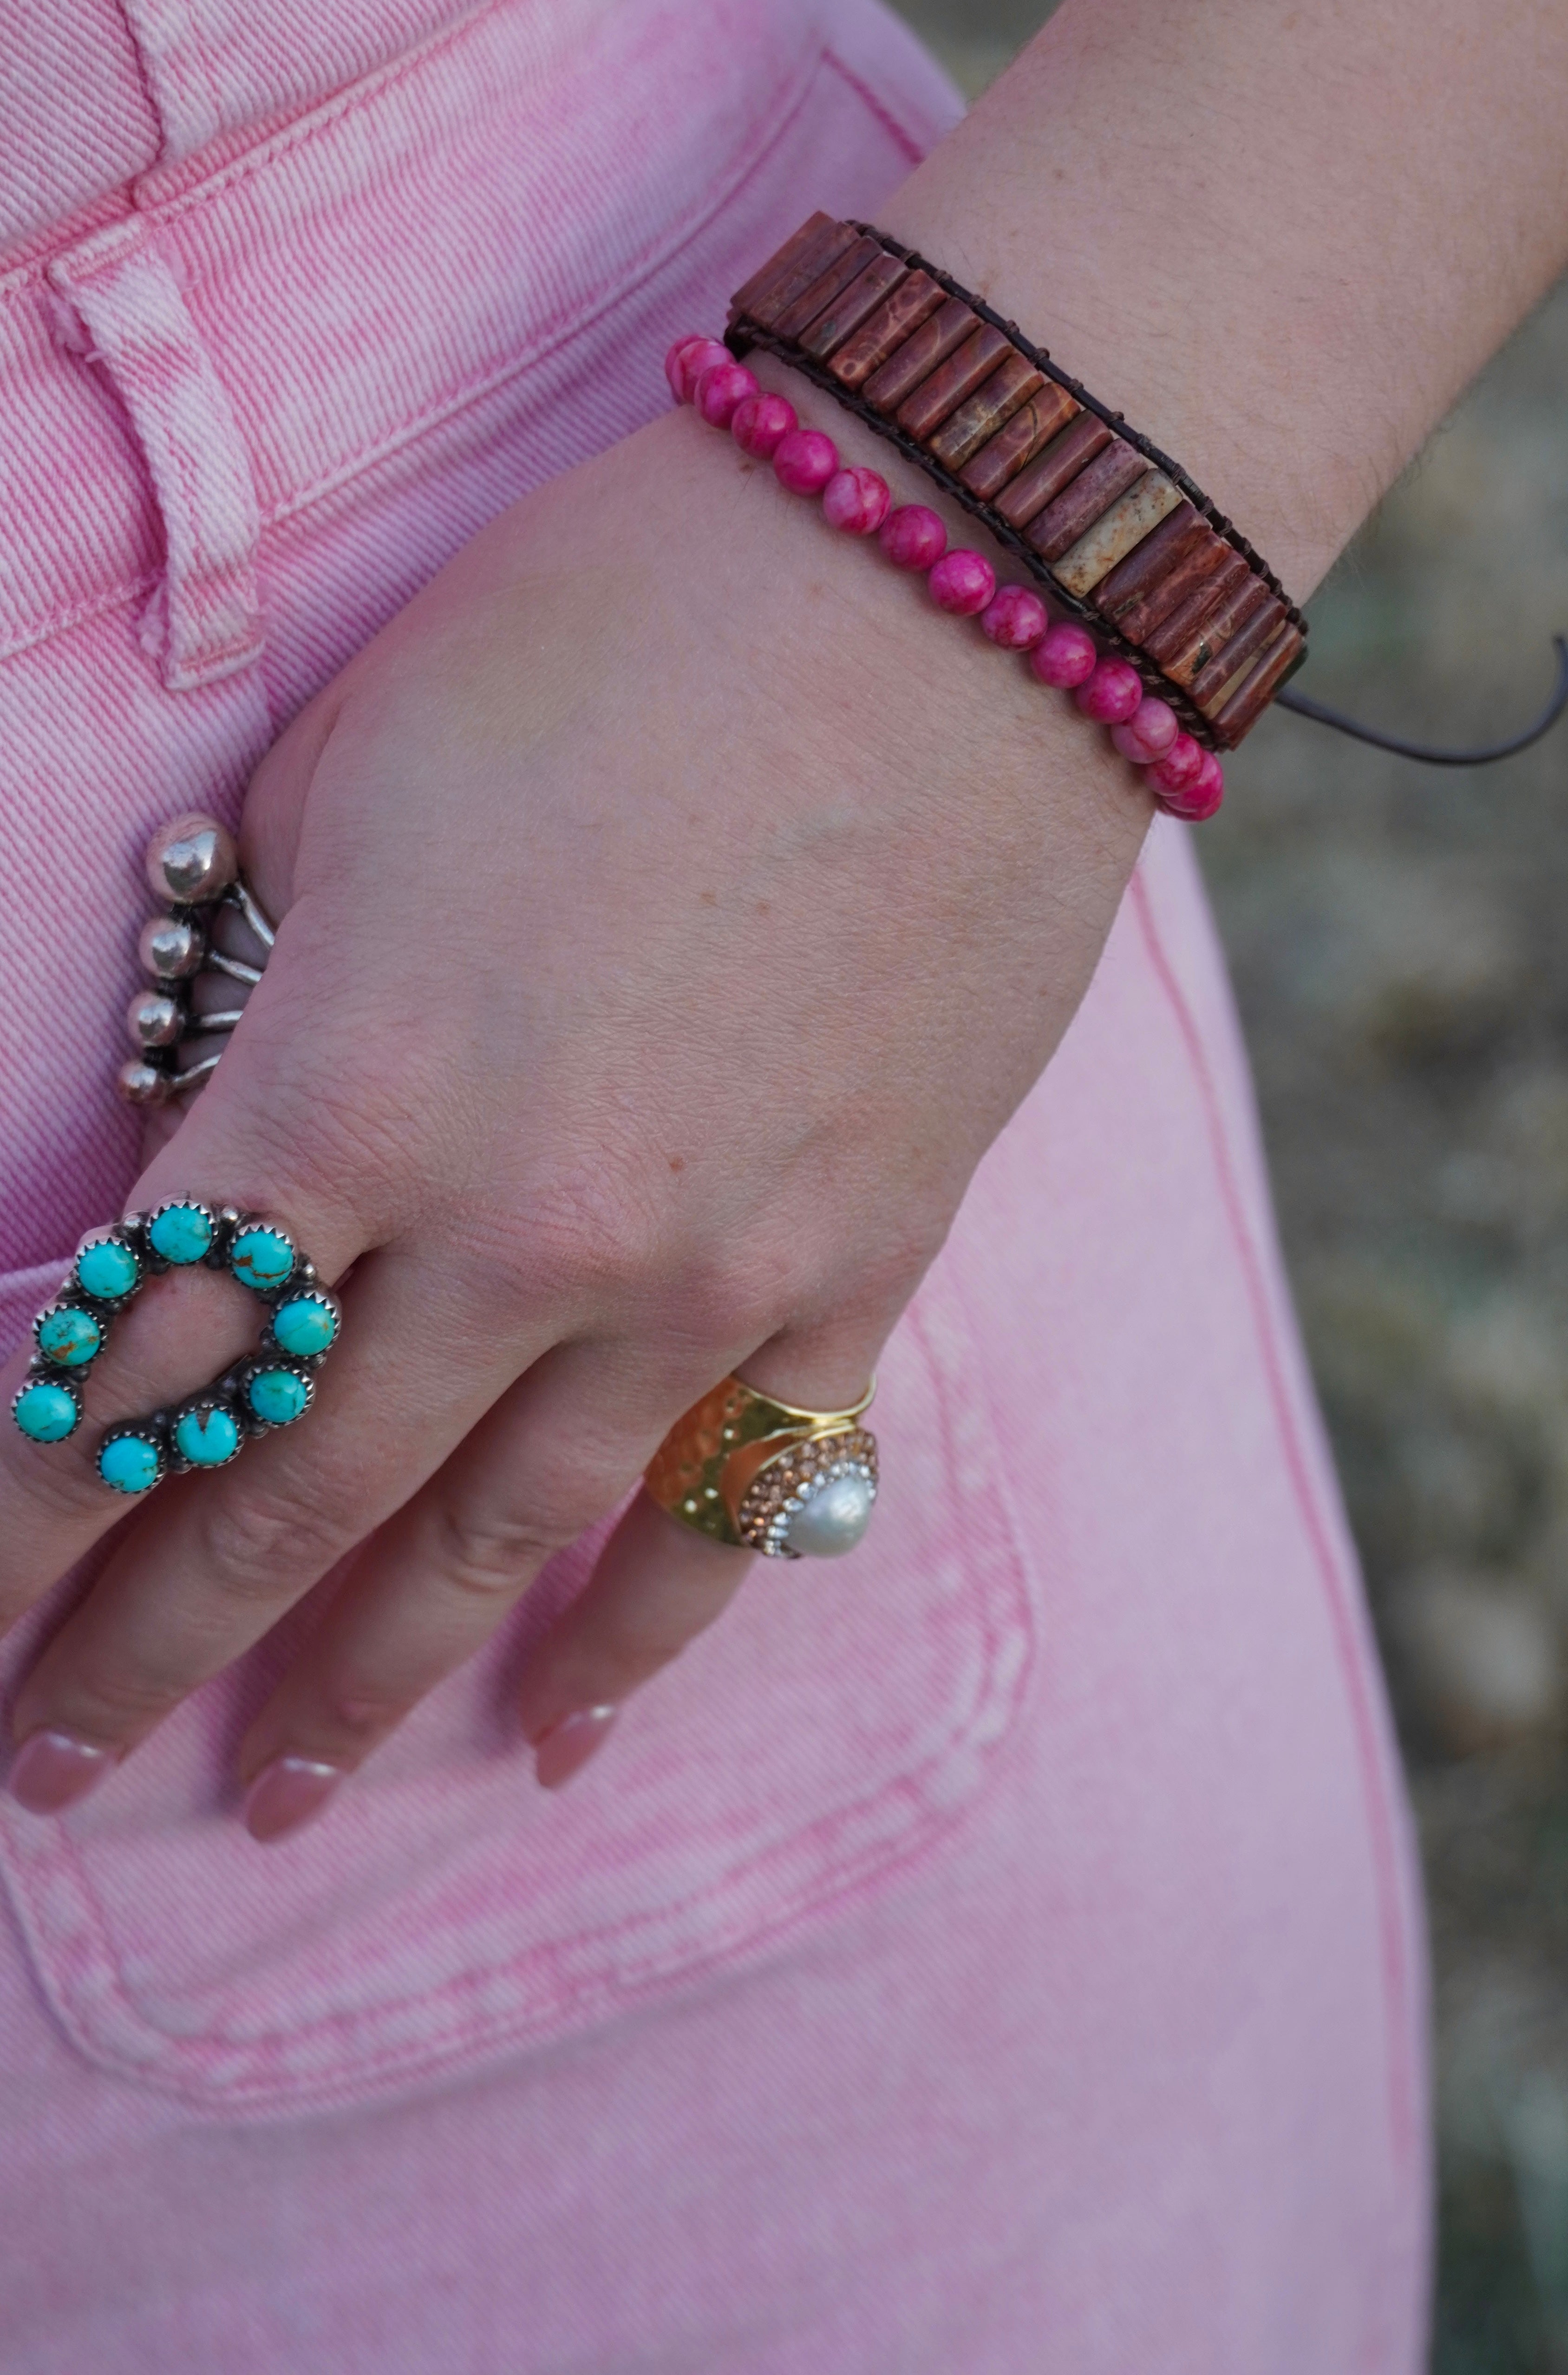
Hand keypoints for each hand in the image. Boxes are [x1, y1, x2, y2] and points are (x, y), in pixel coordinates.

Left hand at [1, 387, 1147, 1837]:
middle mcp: (520, 1228)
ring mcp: (706, 1272)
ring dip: (366, 1679)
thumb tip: (226, 1147)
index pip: (135, 1362)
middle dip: (147, 1640)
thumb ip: (268, 1007)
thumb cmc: (612, 632)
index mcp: (352, 1086)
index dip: (19, 1506)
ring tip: (277, 1791)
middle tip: (58, 1763)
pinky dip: (641, 1636)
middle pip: (288, 1495)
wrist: (952, 584)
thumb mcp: (349, 787)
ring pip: (498, 1540)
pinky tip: (559, 1736)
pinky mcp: (858, 1264)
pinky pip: (736, 1501)